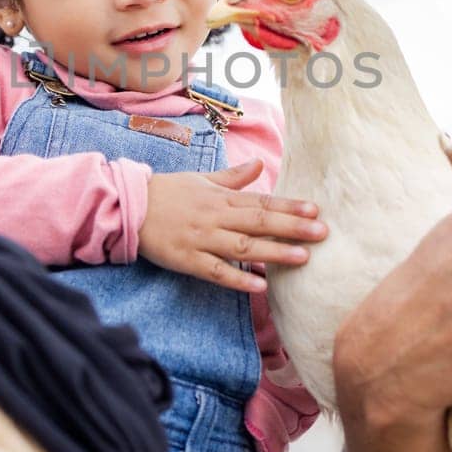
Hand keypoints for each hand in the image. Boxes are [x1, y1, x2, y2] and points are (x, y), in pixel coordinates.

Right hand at [138, 160, 326, 292]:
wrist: (130, 206)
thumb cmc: (168, 192)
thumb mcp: (202, 179)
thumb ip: (234, 177)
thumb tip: (260, 166)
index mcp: (220, 198)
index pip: (262, 201)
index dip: (290, 206)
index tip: (316, 210)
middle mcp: (215, 217)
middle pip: (259, 222)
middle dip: (292, 227)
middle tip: (322, 233)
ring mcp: (202, 240)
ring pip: (243, 247)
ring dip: (274, 253)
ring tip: (302, 258)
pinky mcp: (187, 261)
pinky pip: (216, 272)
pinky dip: (238, 280)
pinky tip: (261, 286)